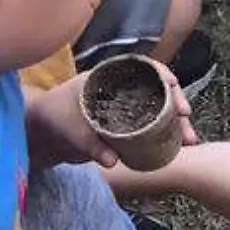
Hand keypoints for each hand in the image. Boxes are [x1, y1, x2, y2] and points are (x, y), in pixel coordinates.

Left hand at [26, 64, 197, 169]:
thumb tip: (112, 161)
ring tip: (188, 140)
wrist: (41, 135)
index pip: (141, 68)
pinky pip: (151, 128)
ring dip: (175, 124)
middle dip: (176, 103)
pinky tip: (177, 147)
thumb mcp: (71, 130)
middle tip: (185, 117)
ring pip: (158, 111)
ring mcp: (126, 108)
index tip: (173, 83)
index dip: (160, 73)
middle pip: (157, 90)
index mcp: (109, 77)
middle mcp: (122, 89)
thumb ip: (90, 144)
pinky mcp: (127, 127)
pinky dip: (164, 137)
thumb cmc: (53, 118)